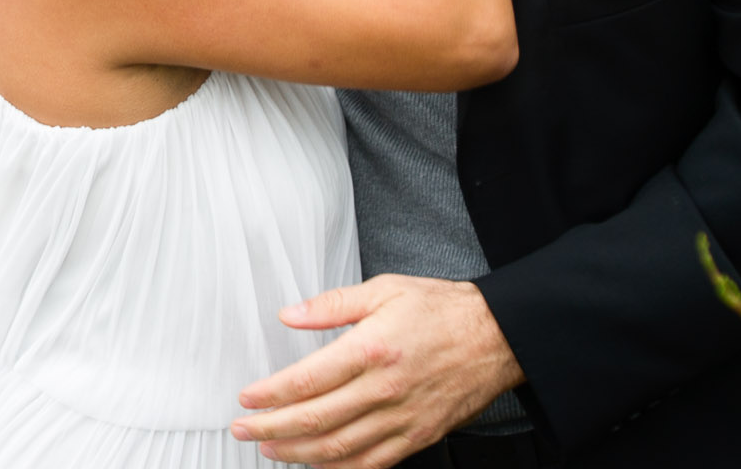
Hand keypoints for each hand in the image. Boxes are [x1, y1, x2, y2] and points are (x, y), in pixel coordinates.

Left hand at [232, 275, 524, 467]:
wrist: (498, 338)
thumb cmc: (441, 311)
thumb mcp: (383, 290)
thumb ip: (332, 305)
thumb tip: (289, 314)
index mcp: (372, 349)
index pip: (307, 380)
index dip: (270, 395)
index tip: (247, 398)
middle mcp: (385, 389)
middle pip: (316, 419)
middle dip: (271, 428)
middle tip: (242, 429)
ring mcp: (402, 418)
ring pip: (339, 448)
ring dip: (298, 453)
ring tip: (270, 449)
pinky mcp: (418, 436)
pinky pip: (372, 463)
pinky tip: (318, 466)